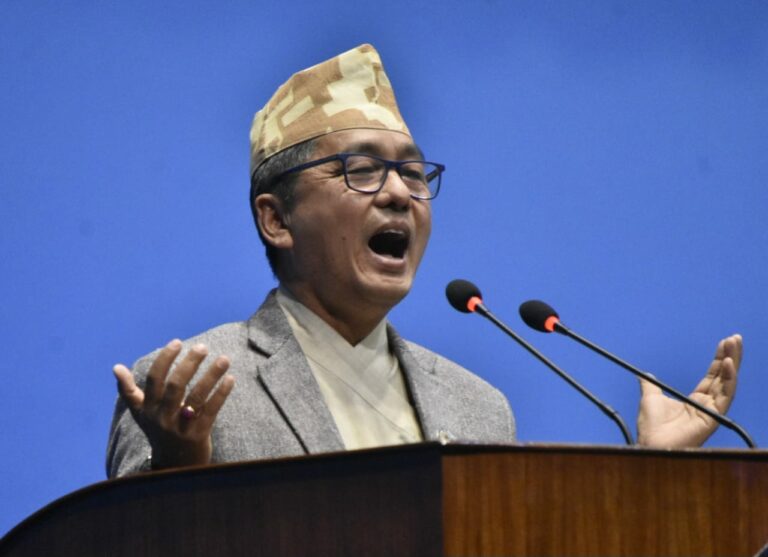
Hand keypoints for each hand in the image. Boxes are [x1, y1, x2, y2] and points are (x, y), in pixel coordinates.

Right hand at [113, 339, 234, 468]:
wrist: (174, 466)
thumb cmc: (158, 431)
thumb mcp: (140, 413)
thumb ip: (128, 391)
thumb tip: (116, 367)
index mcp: (148, 408)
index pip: (154, 379)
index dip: (165, 359)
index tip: (177, 342)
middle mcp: (162, 417)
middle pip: (176, 386)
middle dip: (189, 364)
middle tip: (202, 347)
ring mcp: (181, 427)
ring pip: (197, 396)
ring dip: (211, 375)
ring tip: (224, 358)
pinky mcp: (199, 435)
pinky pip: (211, 410)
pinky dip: (221, 393)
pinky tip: (230, 379)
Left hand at [637, 334, 741, 447]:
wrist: (650, 443)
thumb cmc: (651, 427)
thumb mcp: (649, 398)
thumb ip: (649, 385)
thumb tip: (643, 375)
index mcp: (695, 401)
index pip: (713, 376)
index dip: (718, 359)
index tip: (724, 342)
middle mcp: (707, 405)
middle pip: (723, 377)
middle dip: (731, 356)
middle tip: (735, 338)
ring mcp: (712, 411)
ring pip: (728, 383)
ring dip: (732, 362)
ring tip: (735, 343)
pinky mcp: (713, 418)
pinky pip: (725, 396)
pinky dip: (729, 379)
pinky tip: (729, 363)